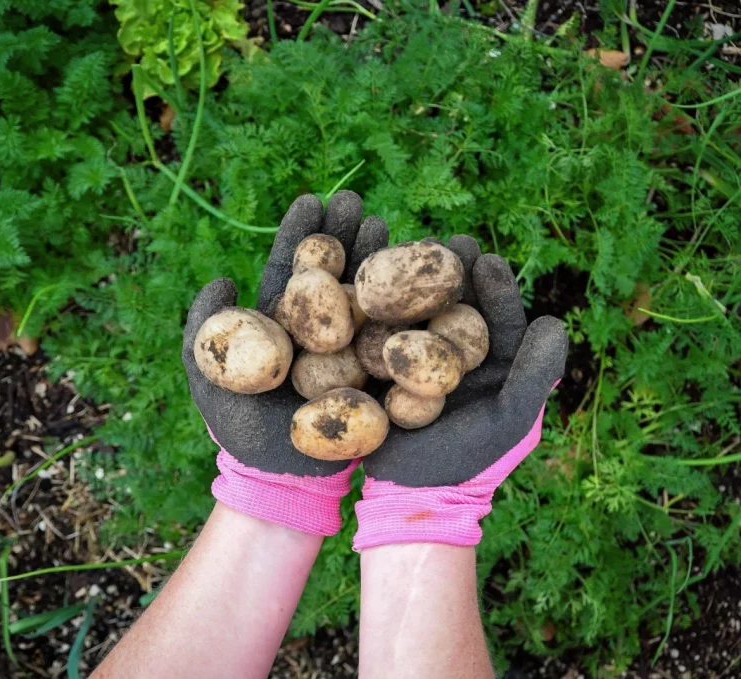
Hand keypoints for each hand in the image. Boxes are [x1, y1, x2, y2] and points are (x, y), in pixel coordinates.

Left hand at [182, 191, 387, 533]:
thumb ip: (205, 330)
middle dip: (344, 236)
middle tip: (357, 203)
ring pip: (364, 297)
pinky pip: (390, 336)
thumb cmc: (243, 438)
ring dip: (375, 260)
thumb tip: (220, 279)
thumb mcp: (210, 383)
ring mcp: (349, 353)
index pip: (290, 271)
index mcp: (280, 328)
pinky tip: (415, 278)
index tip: (314, 200)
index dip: (301, 236)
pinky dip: (403, 306)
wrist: (285, 485)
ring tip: (387, 225)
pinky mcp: (374, 376)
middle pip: (332, 275)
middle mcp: (317, 334)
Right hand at [355, 236, 567, 547]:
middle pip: (453, 303)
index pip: (495, 316)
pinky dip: (372, 302)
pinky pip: (378, 330)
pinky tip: (362, 274)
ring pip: (414, 309)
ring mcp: (413, 360)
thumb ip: (534, 374)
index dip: (492, 286)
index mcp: (490, 365)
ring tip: (406, 244)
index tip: (483, 255)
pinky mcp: (379, 367)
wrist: (408, 496)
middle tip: (444, 239)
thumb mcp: (510, 420)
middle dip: (449, 270)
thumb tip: (555, 322)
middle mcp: (452, 355)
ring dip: (412, 277)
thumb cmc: (466, 463)